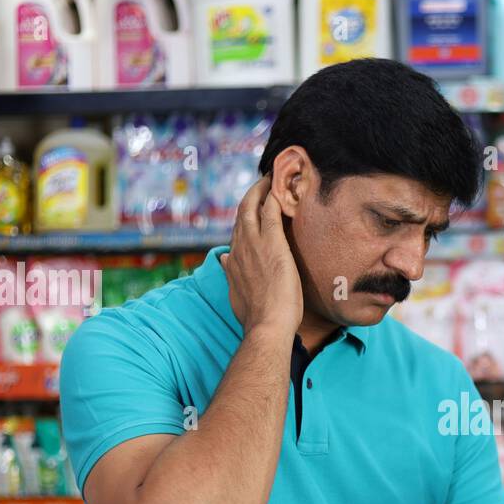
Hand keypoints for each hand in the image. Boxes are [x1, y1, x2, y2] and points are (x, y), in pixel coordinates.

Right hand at [220, 175, 302, 334]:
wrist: (266, 325)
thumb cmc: (257, 317)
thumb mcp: (237, 293)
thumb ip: (232, 274)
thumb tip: (224, 259)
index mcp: (233, 260)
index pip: (237, 231)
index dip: (244, 216)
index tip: (252, 207)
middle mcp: (239, 248)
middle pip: (241, 213)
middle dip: (251, 195)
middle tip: (263, 182)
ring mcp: (254, 244)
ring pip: (252, 206)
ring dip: (261, 189)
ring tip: (271, 178)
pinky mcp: (272, 243)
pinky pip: (271, 211)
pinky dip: (273, 196)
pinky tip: (280, 186)